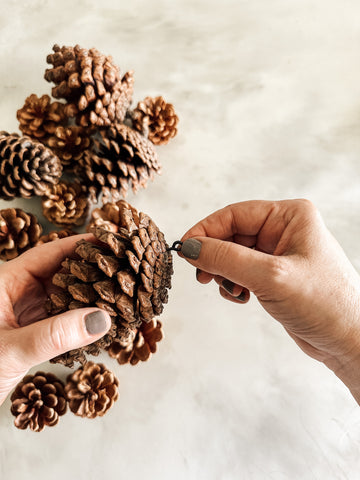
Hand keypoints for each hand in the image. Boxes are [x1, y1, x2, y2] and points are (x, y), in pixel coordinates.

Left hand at [0, 234, 110, 405]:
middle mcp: (17, 294)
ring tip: (121, 292)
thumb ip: (54, 335)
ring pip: (64, 297)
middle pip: (62, 273)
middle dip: (92, 270)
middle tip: (125, 266)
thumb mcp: (11, 350)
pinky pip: (62, 321)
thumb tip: (101, 319)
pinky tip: (102, 323)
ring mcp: (24, 314)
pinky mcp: (30, 334)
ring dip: (90, 297)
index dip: (82, 244)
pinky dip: (81, 321)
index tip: (111, 239)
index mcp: (6, 282)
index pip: (50, 253)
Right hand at [180, 199, 359, 403]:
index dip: (205, 231)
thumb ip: (226, 258)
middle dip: (215, 257)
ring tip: (232, 291)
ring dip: (224, 273)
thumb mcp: (270, 276)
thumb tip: (189, 247)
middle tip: (202, 276)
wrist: (349, 341)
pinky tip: (242, 298)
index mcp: (289, 216)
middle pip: (231, 235)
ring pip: (233, 255)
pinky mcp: (274, 275)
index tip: (184, 250)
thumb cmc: (325, 303)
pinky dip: (233, 284)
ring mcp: (278, 253)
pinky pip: (241, 271)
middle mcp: (283, 230)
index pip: (234, 214)